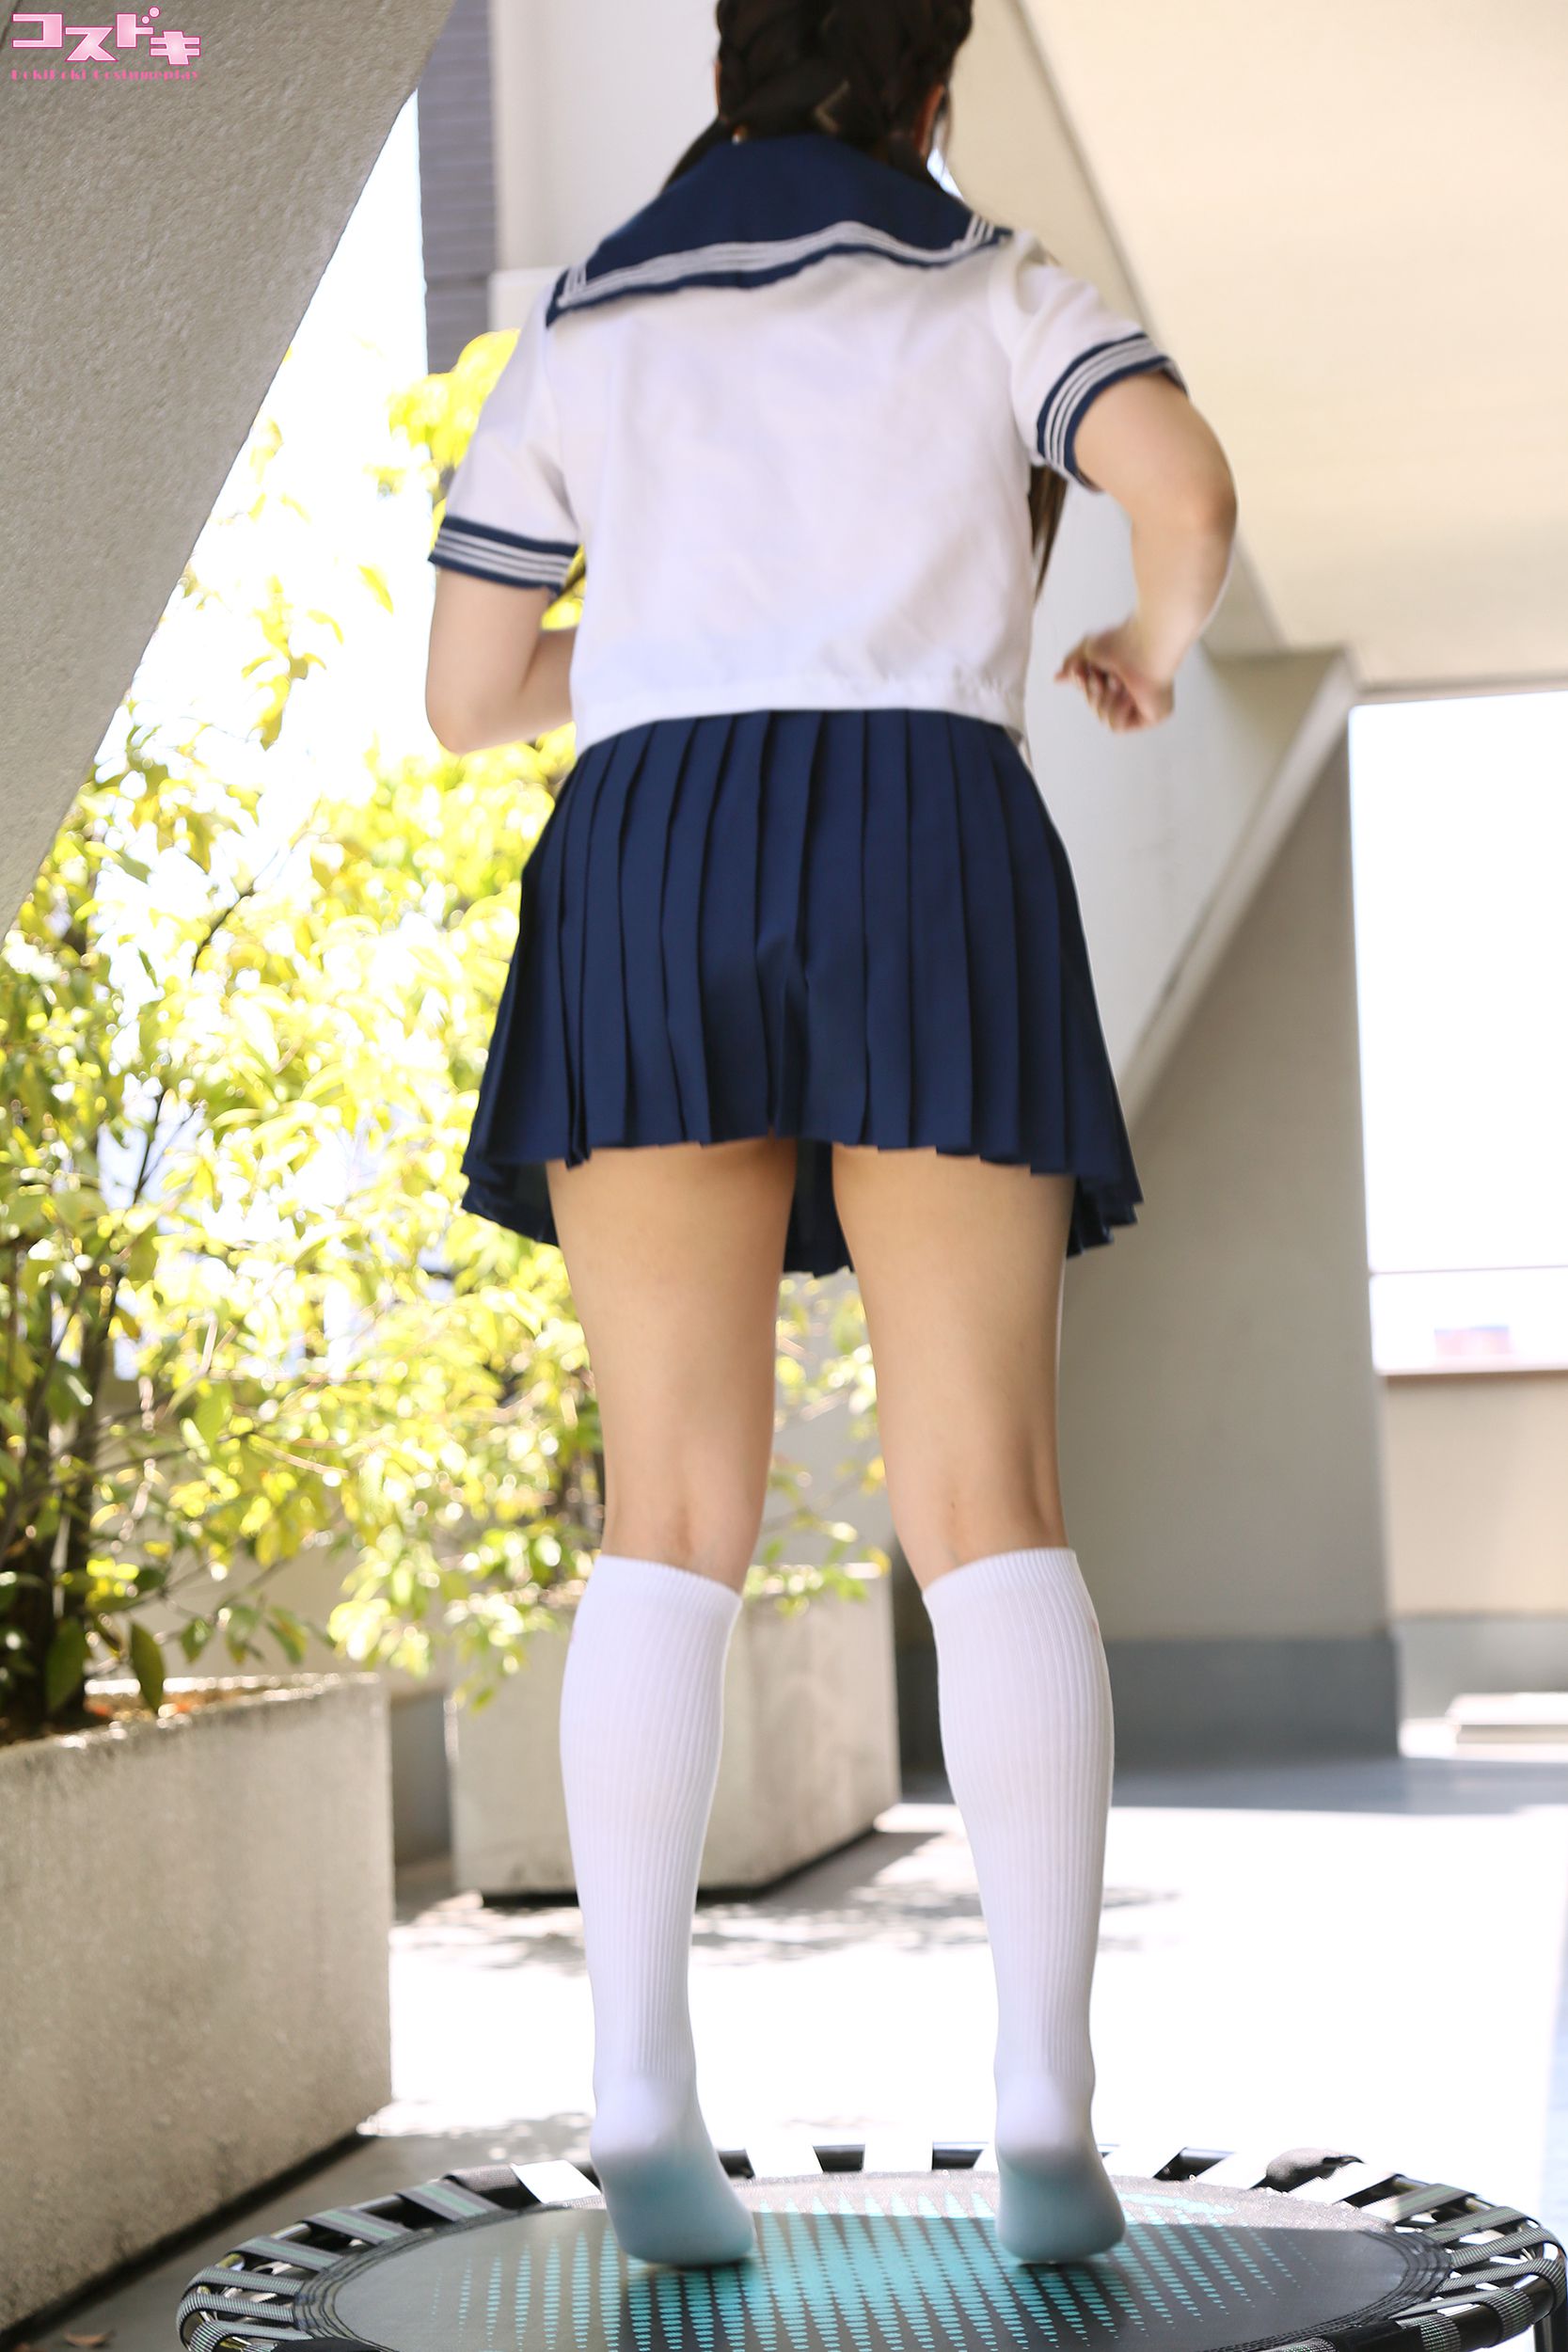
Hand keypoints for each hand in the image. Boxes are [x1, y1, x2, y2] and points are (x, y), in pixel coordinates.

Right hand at [1054, 620, 1174, 732]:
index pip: (1093, 695)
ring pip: (1105, 721)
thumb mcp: (1086, 650)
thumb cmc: (1121, 641)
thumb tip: (1056, 678)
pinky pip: (1118, 726)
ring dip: (1105, 700)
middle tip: (1102, 677)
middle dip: (1093, 693)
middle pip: (1096, 710)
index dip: (1084, 686)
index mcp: (1123, 677)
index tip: (1083, 672)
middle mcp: (1136, 692)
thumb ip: (1071, 664)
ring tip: (1119, 682)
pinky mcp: (1154, 716)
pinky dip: (1117, 709)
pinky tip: (1130, 694)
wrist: (1144, 644)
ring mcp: (1146, 705)